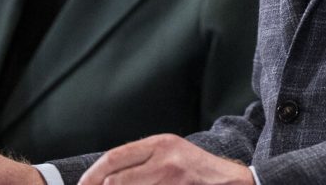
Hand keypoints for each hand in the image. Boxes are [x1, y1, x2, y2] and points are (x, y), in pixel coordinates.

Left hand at [78, 134, 252, 184]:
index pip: (115, 157)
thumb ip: (143, 158)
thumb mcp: (172, 152)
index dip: (92, 175)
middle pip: (116, 181)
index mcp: (161, 144)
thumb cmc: (198, 169)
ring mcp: (171, 182)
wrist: (233, 183)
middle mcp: (165, 161)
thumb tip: (105, 175)